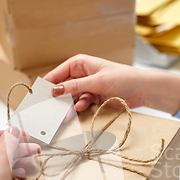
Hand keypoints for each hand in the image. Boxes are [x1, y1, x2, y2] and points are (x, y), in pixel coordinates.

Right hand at [44, 54, 179, 114]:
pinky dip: (79, 107)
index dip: (47, 84)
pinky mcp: (93, 98)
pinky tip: (79, 109)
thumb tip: (54, 90)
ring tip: (63, 115)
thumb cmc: (123, 77)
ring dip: (67, 106)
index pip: (57, 73)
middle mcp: (81, 74)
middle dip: (56, 98)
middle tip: (48, 110)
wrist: (142, 89)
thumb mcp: (97, 81)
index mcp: (79, 63)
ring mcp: (87, 86)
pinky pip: (80, 103)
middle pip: (62, 87)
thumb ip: (75, 86)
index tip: (37, 96)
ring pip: (70, 97)